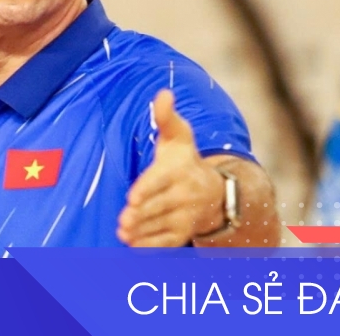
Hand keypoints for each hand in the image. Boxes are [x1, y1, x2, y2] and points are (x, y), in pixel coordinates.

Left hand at [117, 90, 225, 246]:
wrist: (216, 193)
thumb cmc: (186, 160)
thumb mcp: (179, 137)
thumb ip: (166, 117)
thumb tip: (163, 92)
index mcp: (180, 171)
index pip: (161, 181)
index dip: (147, 189)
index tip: (133, 197)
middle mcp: (185, 195)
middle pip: (159, 207)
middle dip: (142, 215)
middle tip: (124, 220)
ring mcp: (185, 217)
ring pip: (161, 226)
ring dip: (142, 232)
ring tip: (123, 233)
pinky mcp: (183, 233)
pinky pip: (167, 243)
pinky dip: (151, 246)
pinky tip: (133, 245)